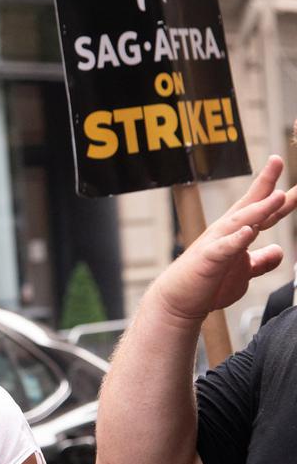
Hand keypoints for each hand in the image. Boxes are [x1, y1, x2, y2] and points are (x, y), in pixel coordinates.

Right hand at [154, 155, 296, 319]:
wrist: (178, 302)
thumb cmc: (207, 284)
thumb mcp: (243, 272)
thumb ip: (261, 260)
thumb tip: (278, 251)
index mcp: (236, 233)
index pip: (261, 210)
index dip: (278, 194)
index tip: (295, 182)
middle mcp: (226, 233)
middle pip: (249, 205)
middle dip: (265, 184)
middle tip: (278, 162)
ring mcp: (216, 244)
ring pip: (239, 222)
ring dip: (258, 209)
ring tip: (276, 197)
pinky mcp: (208, 261)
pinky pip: (223, 248)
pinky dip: (236, 239)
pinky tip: (248, 232)